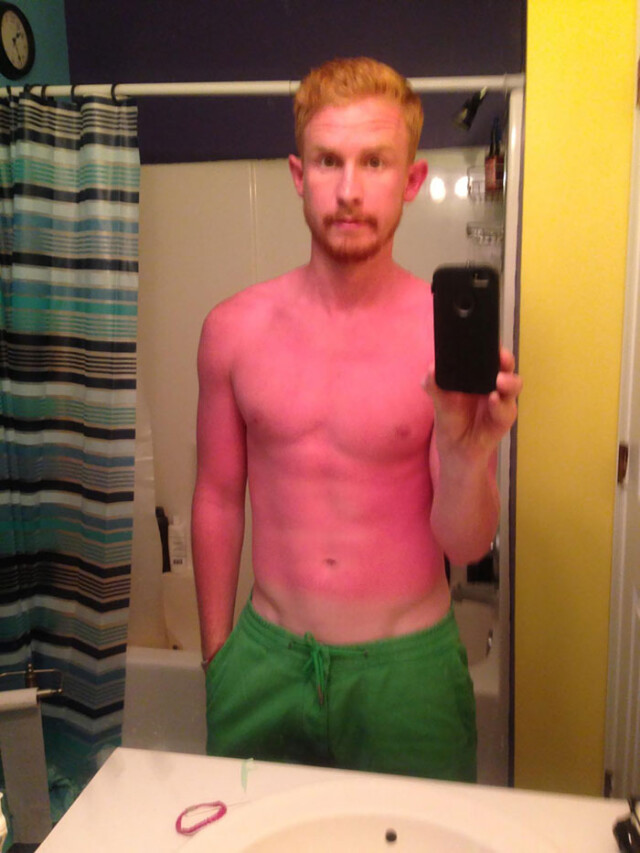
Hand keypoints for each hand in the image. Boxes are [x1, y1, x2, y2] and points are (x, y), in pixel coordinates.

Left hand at [423, 347, 521, 462]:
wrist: (456, 449)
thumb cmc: (451, 418)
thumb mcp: (439, 400)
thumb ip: (433, 384)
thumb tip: (431, 370)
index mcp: (479, 374)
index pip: (488, 354)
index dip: (490, 345)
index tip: (486, 338)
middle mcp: (494, 383)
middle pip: (506, 365)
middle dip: (505, 358)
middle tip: (499, 356)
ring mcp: (502, 400)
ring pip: (514, 384)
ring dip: (509, 381)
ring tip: (499, 381)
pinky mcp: (504, 418)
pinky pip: (506, 409)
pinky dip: (500, 404)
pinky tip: (494, 400)